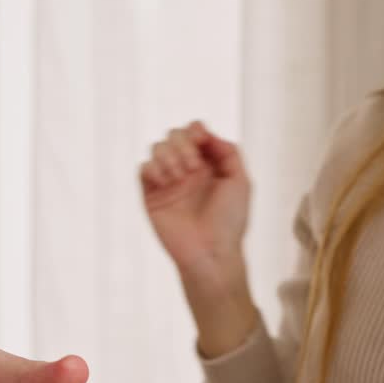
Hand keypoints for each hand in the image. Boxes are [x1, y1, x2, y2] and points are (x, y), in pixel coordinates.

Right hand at [140, 121, 250, 289]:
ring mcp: (168, 182)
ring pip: (157, 147)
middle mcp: (187, 170)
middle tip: (192, 167)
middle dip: (182, 144)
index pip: (195, 132)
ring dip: (169, 156)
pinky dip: (153, 168)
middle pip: (174, 134)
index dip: (196, 130)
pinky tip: (166, 183)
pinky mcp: (152, 196)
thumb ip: (228, 152)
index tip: (201, 142)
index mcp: (208, 164)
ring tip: (179, 177)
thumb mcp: (240, 182)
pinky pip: (143, 168)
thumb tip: (207, 134)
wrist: (210, 252)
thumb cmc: (230, 221)